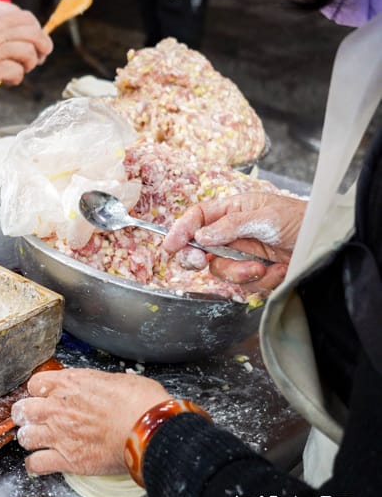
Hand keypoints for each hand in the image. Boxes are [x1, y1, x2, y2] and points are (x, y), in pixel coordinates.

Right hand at [0, 9, 52, 91]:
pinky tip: (9, 79)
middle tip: (42, 55)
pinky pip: (16, 73)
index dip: (38, 29)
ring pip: (28, 54)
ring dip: (29, 64)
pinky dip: (16, 78)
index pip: (26, 19)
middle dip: (43, 46)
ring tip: (21, 69)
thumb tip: (18, 43)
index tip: (39, 39)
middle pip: (33, 36)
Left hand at [11, 368, 169, 475]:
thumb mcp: (115, 379)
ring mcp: (59, 434)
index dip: (38, 391)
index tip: (44, 396)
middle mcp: (57, 407)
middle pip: (22, 410)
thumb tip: (100, 389)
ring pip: (24, 437)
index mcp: (68, 384)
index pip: (35, 384)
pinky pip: (36, 464)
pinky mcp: (67, 459)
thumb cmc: (140, 402)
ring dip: (29, 438)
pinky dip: (34, 465)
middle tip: (34, 419)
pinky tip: (38, 463)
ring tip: (37, 441)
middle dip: (26, 414)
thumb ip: (96, 385)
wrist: (148, 430)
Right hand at [162, 192, 305, 290]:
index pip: (196, 219)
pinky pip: (245, 284)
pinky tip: (279, 270)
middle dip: (198, 258)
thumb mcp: (264, 217)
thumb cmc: (299, 219)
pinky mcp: (256, 273)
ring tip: (262, 268)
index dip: (180, 231)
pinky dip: (262, 281)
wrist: (327, 243)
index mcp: (231, 212)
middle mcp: (232, 234)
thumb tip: (201, 237)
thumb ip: (230, 226)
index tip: (170, 246)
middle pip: (199, 249)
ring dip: (239, 273)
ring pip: (221, 271)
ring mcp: (242, 255)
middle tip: (201, 262)